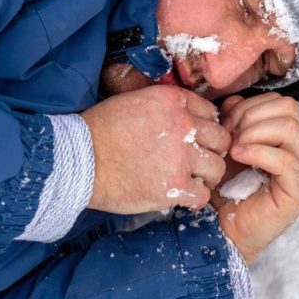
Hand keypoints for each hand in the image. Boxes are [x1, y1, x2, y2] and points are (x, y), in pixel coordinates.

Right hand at [81, 85, 231, 213]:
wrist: (78, 159)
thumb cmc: (100, 130)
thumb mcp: (134, 101)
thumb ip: (165, 107)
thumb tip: (187, 117)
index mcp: (173, 101)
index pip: (210, 112)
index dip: (204, 128)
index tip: (196, 139)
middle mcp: (183, 125)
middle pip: (221, 139)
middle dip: (211, 150)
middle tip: (198, 161)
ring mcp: (181, 157)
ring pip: (217, 168)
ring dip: (206, 175)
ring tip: (190, 179)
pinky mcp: (174, 186)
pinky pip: (203, 194)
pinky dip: (195, 198)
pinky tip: (183, 196)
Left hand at [212, 93, 298, 263]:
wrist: (224, 230)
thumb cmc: (228, 191)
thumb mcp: (231, 145)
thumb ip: (236, 120)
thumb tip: (235, 101)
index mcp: (295, 140)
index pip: (283, 102)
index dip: (251, 106)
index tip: (226, 125)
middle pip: (289, 109)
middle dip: (252, 116)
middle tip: (229, 137)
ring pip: (289, 128)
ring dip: (254, 133)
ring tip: (234, 149)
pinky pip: (284, 159)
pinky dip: (257, 152)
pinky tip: (238, 157)